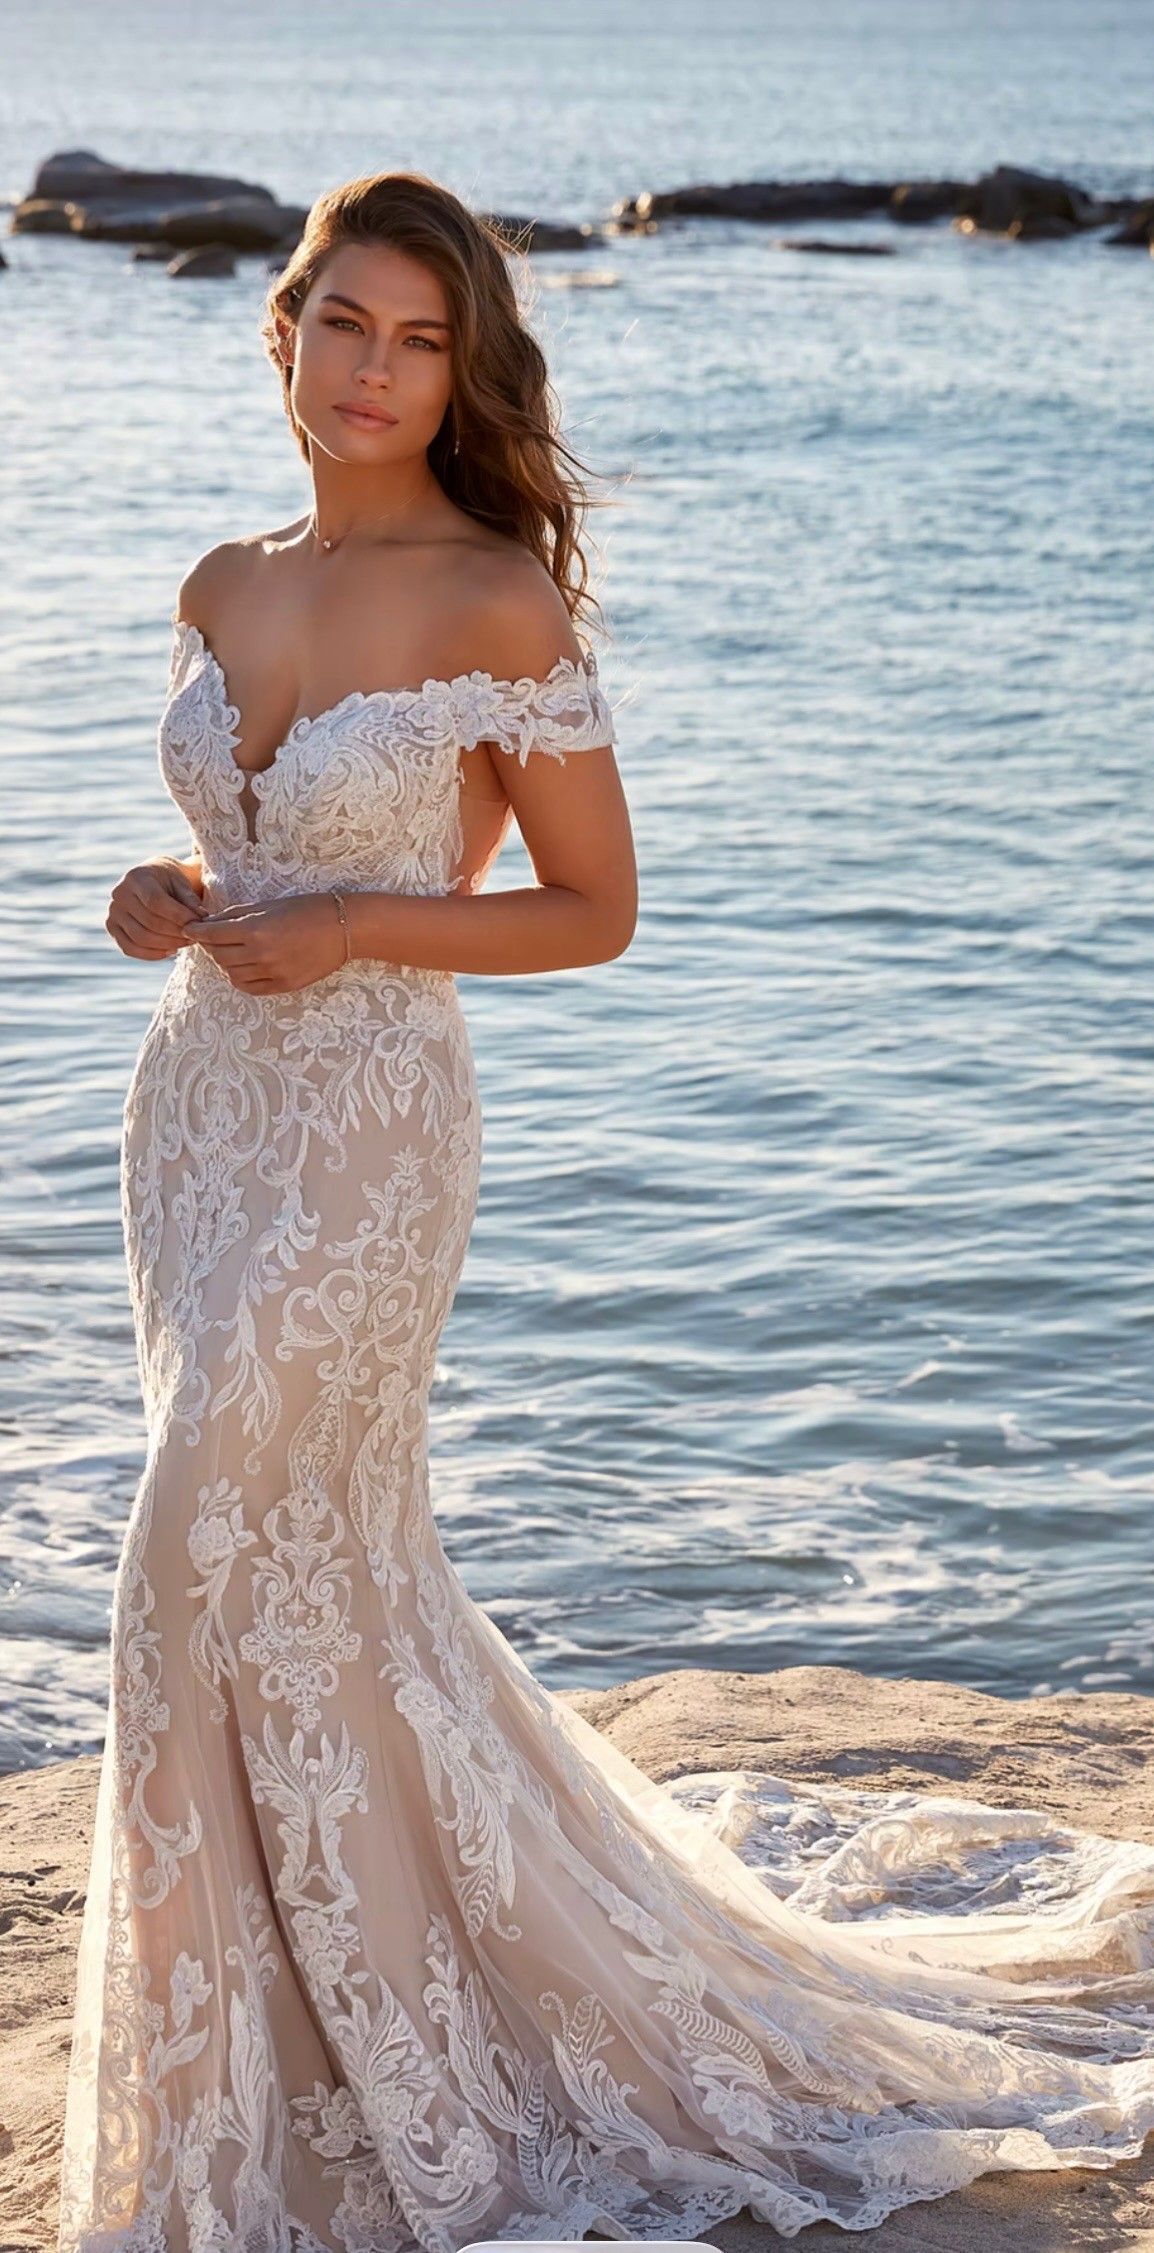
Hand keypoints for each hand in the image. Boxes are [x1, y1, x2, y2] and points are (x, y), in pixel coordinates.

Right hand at [105, 857, 205, 960]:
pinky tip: (172, 951)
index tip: (199, 923)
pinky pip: (130, 948)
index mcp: (136, 877)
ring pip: (141, 938)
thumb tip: (201, 918)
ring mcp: (113, 912)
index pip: (155, 902)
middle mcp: (119, 894)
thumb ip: (190, 899)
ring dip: (168, 945)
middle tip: (197, 936)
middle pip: (149, 922)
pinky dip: (152, 954)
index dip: (178, 916)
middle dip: (177, 933)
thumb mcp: (183, 882)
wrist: (154, 881)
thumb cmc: (171, 880)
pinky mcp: (112, 928)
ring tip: (187, 942)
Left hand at [190, 891, 347, 993]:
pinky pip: (248, 987)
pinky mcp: (283, 985)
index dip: (197, 931)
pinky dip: (240, 978)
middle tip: (213, 937)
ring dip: (225, 961)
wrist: (344, 928)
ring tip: (232, 950)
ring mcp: (272, 973)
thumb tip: (209, 922)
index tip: (190, 929)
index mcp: (255, 929)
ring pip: (230, 973)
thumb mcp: (269, 904)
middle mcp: (261, 954)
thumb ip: (237, 915)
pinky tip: (244, 966)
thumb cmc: (307, 908)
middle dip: (211, 946)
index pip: (211, 934)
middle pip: (218, 955)